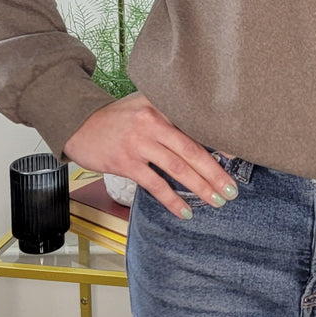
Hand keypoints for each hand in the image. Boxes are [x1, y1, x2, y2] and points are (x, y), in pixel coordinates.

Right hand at [63, 93, 237, 219]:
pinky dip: (171, 200)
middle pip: (192, 149)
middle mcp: (153, 121)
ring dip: (200, 187)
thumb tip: (202, 133)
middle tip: (231, 189)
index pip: (195, 124)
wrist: (78, 123)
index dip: (218, 142)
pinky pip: (155, 185)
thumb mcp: (143, 105)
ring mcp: (139, 142)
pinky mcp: (125, 162)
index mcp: (161, 105)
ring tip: (216, 201)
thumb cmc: (116, 117)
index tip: (237, 157)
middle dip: (215, 172)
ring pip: (177, 168)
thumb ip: (169, 114)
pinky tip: (183, 211)